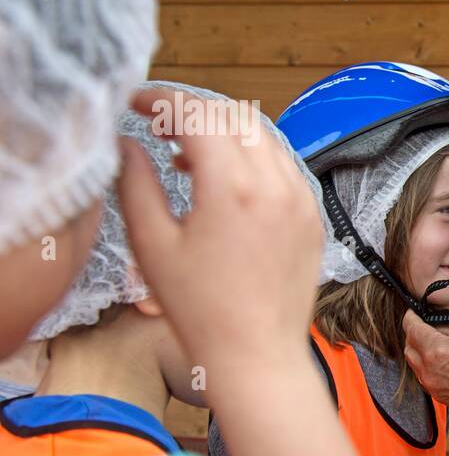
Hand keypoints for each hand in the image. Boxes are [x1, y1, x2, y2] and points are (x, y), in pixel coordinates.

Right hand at [117, 88, 321, 373]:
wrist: (257, 355)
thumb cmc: (200, 310)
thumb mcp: (152, 245)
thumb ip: (135, 184)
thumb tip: (127, 144)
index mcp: (233, 188)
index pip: (198, 115)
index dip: (161, 100)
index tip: (135, 102)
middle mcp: (276, 185)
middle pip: (233, 116)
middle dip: (193, 111)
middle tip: (157, 125)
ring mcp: (301, 199)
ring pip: (264, 136)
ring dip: (224, 132)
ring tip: (185, 158)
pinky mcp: (313, 216)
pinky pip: (284, 165)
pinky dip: (253, 157)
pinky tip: (225, 182)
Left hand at [403, 311, 448, 419]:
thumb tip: (440, 318)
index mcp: (437, 352)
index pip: (412, 329)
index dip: (413, 316)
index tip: (417, 311)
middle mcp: (432, 375)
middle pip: (410, 349)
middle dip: (416, 335)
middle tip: (428, 324)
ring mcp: (439, 391)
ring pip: (418, 367)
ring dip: (424, 353)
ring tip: (441, 341)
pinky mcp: (447, 400)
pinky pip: (431, 380)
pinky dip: (433, 368)